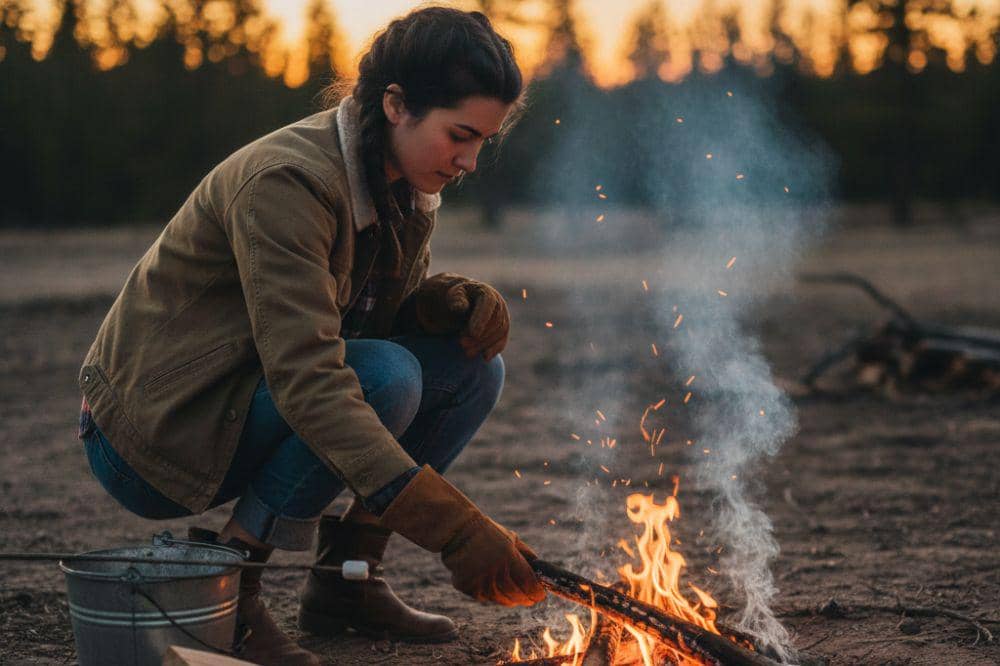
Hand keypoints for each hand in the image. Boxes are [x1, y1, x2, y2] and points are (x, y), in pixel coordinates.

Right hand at [378, 466, 545, 606]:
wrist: (456, 531)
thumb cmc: (487, 533)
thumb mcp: (511, 538)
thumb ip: (527, 555)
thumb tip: (542, 572)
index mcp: (508, 556)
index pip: (529, 585)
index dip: (537, 593)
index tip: (540, 594)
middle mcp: (494, 571)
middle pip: (516, 596)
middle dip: (525, 597)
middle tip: (529, 597)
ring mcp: (479, 581)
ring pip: (501, 600)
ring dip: (507, 596)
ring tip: (508, 587)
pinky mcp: (467, 587)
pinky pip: (484, 598)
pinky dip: (489, 594)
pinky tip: (489, 582)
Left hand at [414, 273, 509, 360]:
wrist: (461, 305)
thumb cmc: (455, 300)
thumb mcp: (452, 296)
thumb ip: (456, 300)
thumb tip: (461, 307)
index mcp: (485, 292)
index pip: (488, 303)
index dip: (482, 318)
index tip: (472, 333)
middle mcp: (498, 304)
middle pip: (495, 320)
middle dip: (480, 335)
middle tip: (461, 344)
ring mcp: (503, 317)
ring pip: (499, 332)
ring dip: (484, 344)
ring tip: (467, 353)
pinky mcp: (502, 330)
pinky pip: (502, 340)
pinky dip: (494, 349)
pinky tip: (484, 358)